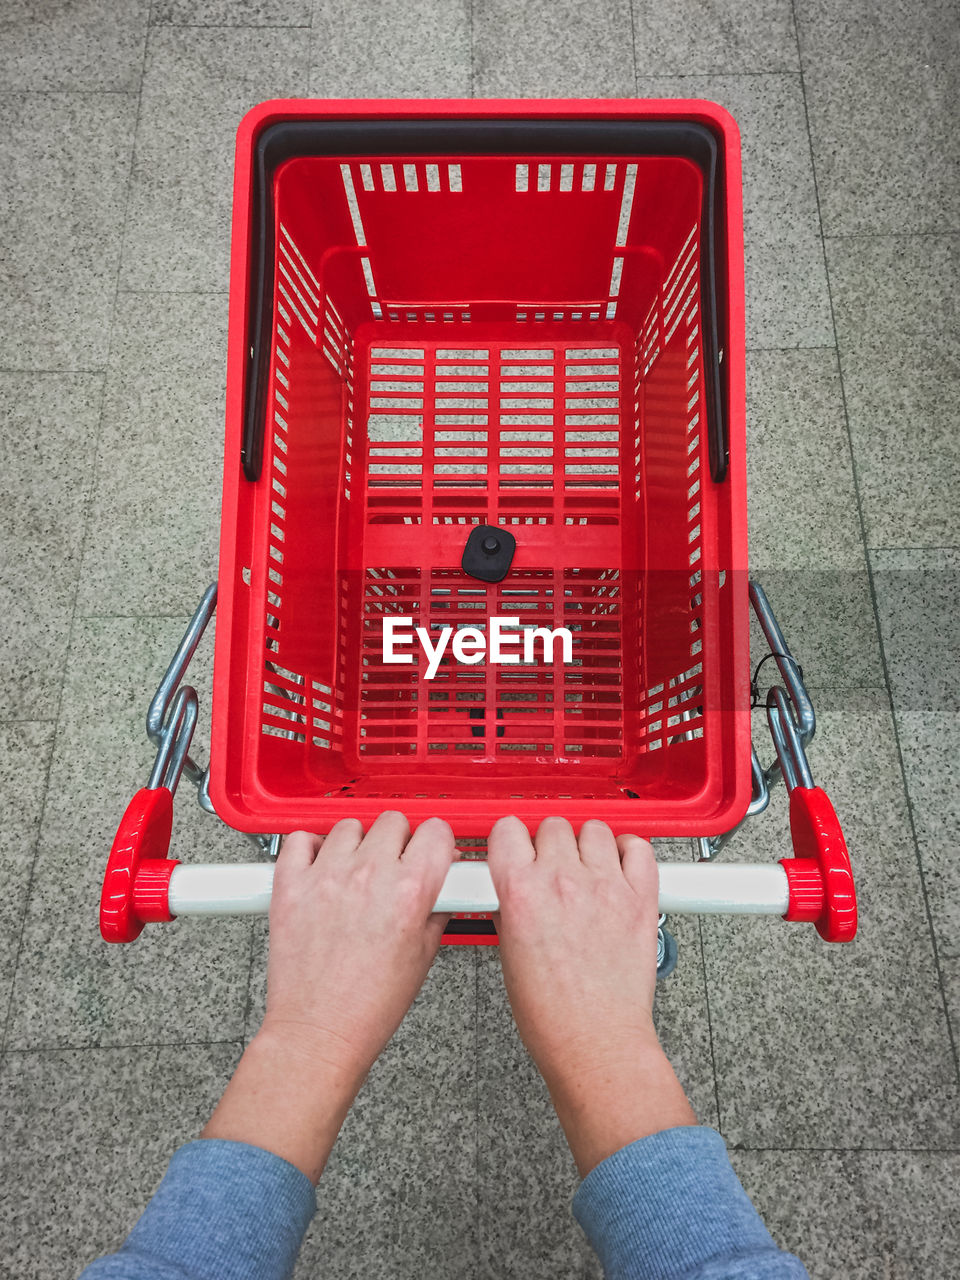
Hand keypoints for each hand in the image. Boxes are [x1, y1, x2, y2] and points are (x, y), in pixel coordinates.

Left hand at [261, 812, 458, 1075]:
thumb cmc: (368, 1006)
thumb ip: (436, 907)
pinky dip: (312, 847)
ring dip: (357, 844)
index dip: (437, 843)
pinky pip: (301, 838)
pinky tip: (321, 868)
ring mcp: (326, 877)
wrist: (319, 1033)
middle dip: (399, 841)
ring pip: (350, 826)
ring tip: (355, 874)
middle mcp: (369, 876)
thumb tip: (443, 880)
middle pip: (393, 822)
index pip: (435, 832)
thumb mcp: (424, 956)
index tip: (429, 852)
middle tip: (393, 867)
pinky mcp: (291, 884)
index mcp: (410, 892)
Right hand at [489, 816, 694, 1175]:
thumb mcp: (509, 954)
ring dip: (588, 846)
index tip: (517, 850)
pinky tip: (620, 868)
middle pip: (553, 826)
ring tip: (587, 871)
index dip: (510, 840)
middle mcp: (562, 881)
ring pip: (595, 830)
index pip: (507, 830)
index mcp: (520, 893)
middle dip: (550, 844)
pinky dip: (630, 851)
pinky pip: (639, 848)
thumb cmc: (552, 1015)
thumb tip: (515, 891)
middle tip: (553, 870)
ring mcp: (605, 887)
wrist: (595, 1043)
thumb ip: (512, 909)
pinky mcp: (640, 898)